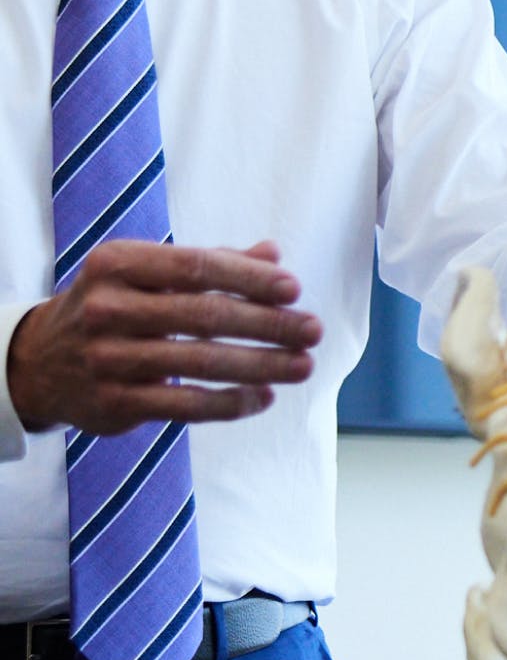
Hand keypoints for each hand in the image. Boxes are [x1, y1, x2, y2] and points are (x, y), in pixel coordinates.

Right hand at [8, 239, 322, 434]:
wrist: (40, 362)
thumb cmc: (115, 307)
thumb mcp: (148, 275)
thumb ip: (212, 264)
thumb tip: (274, 252)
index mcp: (119, 263)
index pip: (197, 267)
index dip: (250, 278)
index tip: (294, 289)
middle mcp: (108, 307)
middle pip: (206, 316)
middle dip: (268, 324)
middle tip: (313, 331)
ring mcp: (109, 358)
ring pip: (202, 364)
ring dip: (262, 366)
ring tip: (303, 365)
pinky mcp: (116, 403)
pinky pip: (187, 406)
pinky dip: (232, 403)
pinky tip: (265, 397)